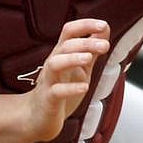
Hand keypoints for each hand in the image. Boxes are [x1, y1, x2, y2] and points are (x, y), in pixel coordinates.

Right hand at [26, 18, 109, 142]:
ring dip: (72, 59)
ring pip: (55, 64)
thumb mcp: (80, 67)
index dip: (85, 25)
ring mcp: (49, 81)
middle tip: (104, 46)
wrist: (38, 117)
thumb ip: (91, 50)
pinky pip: (56, 91)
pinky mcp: (48, 99)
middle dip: (85, 43)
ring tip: (88, 58)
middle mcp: (53, 63)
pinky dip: (70, 88)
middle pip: (65, 46)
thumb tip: (104, 30)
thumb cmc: (60, 89)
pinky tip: (84, 87)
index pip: (69, 31)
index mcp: (61, 54)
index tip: (103, 25)